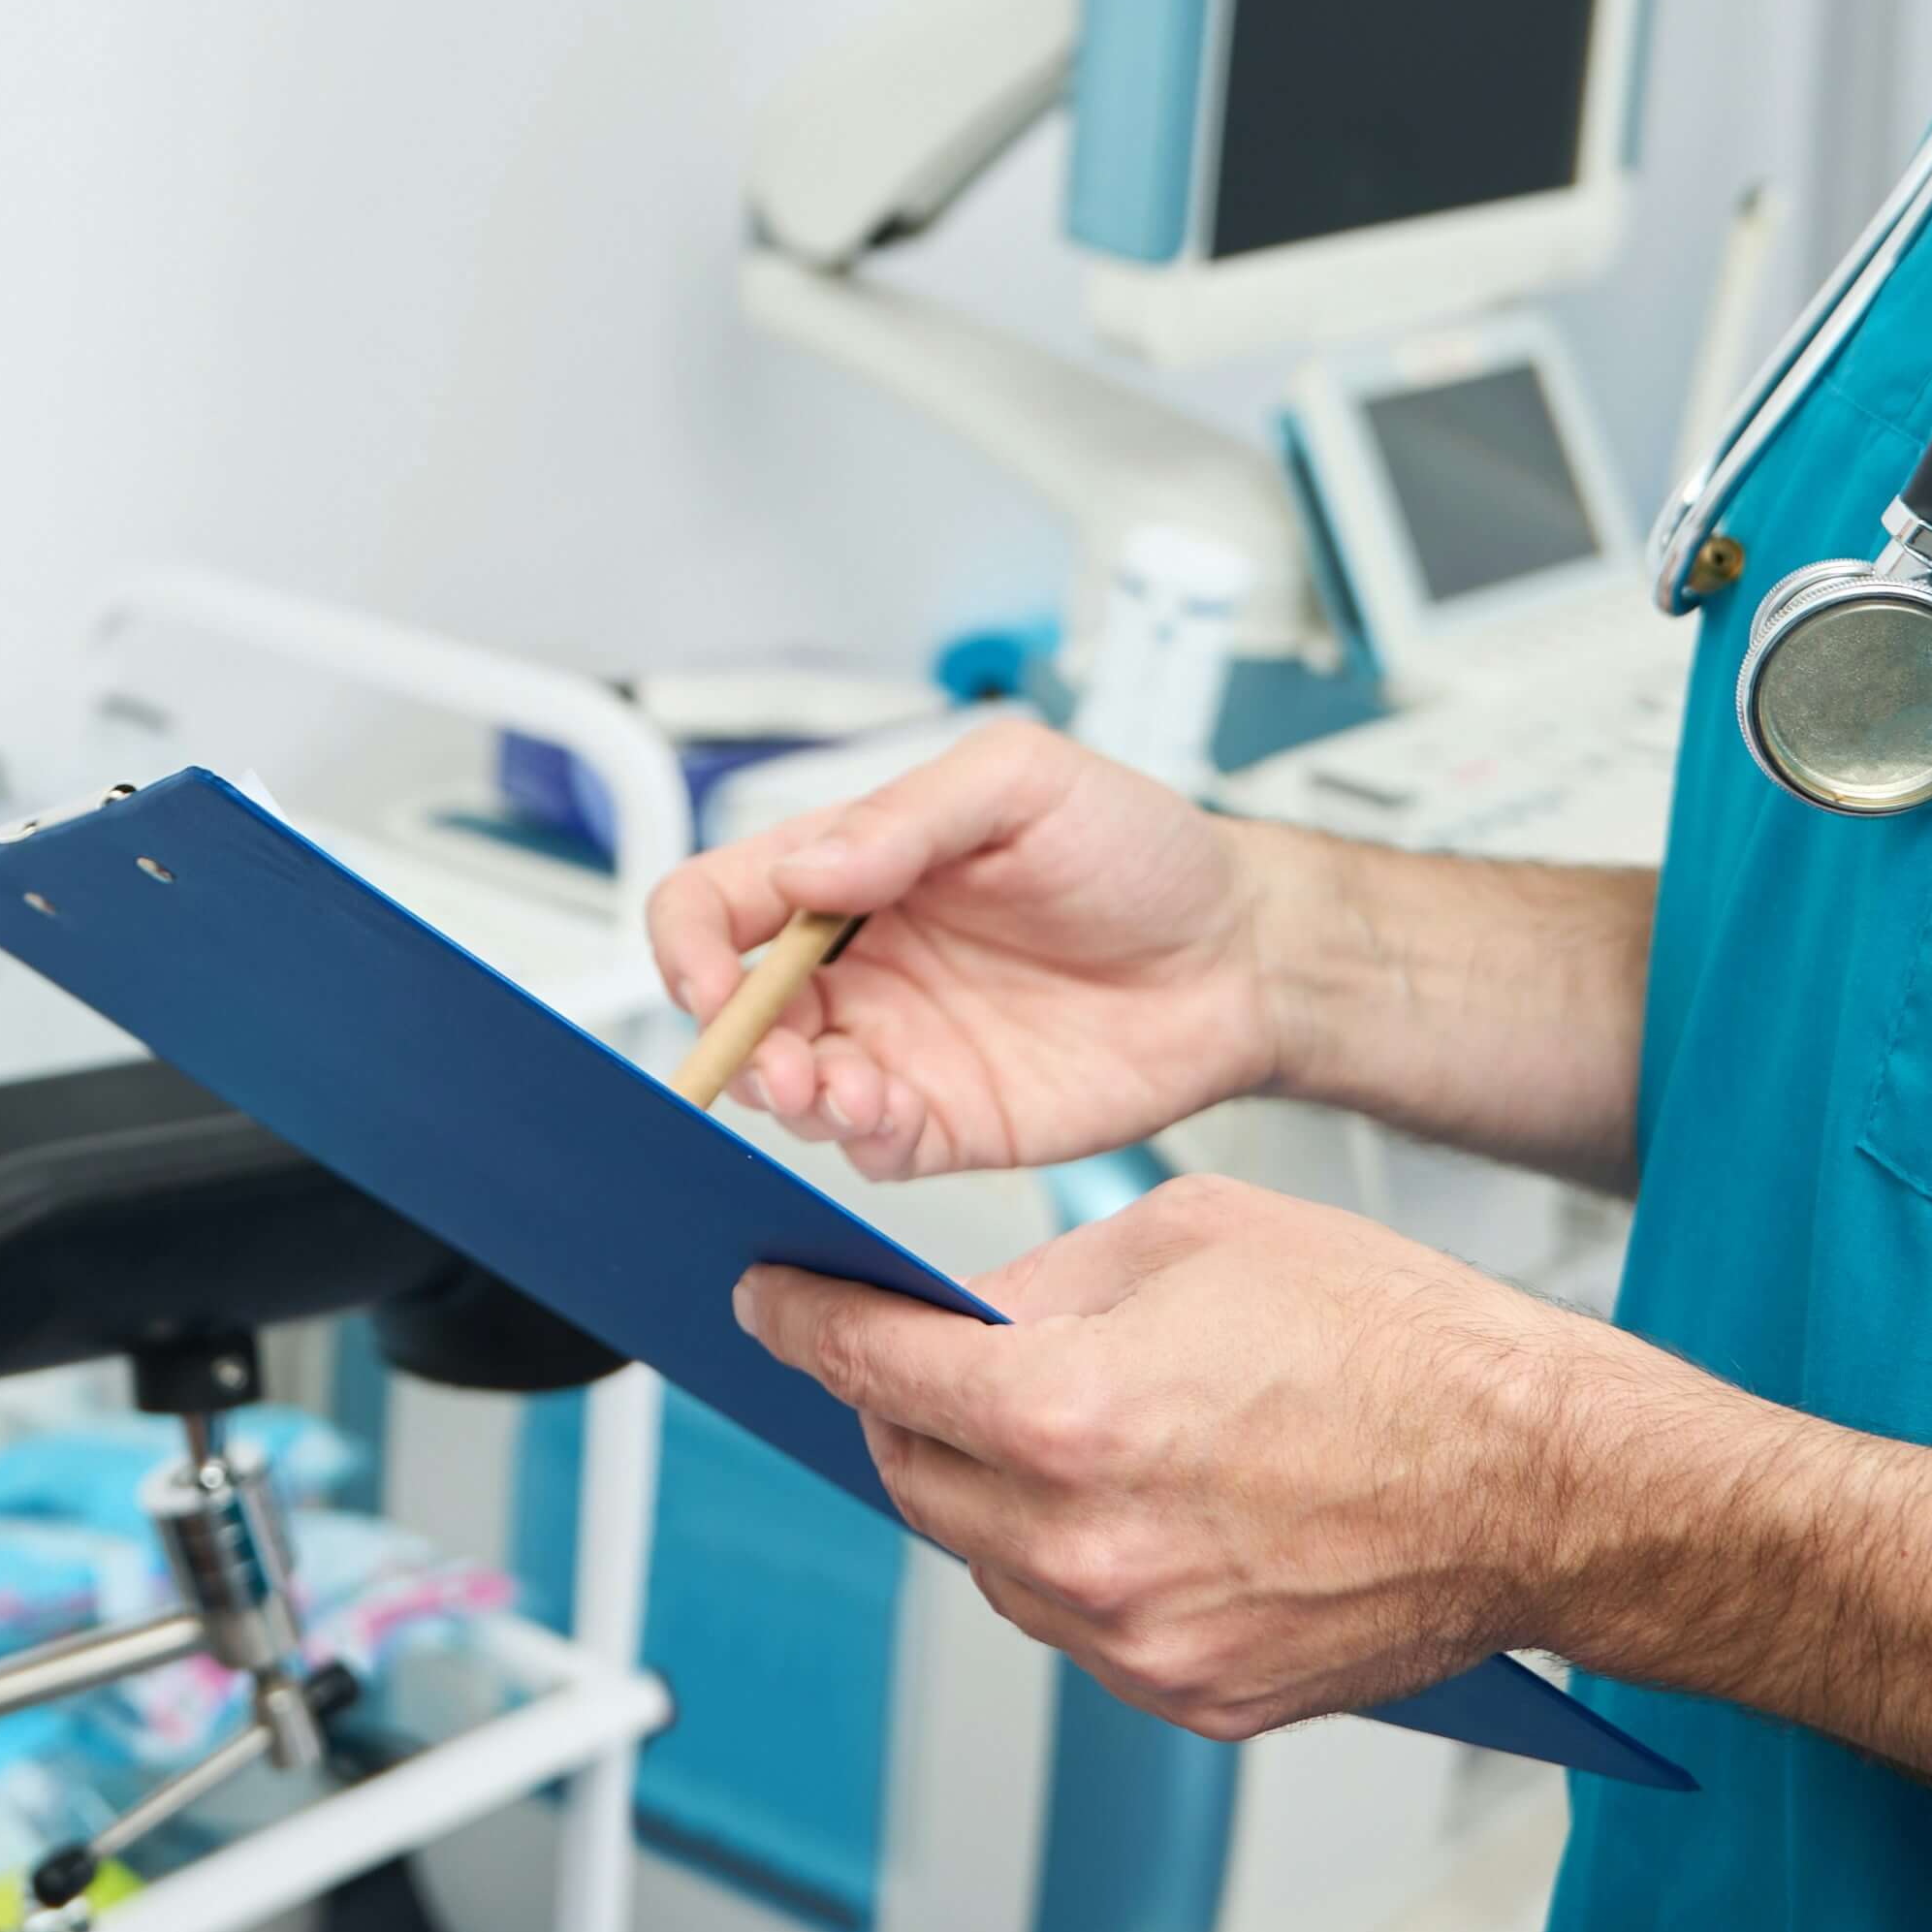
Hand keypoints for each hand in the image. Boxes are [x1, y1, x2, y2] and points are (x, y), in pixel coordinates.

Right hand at [645, 718, 1277, 1177]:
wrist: (1243, 954)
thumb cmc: (1142, 851)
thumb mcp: (1023, 783)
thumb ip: (908, 816)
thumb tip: (803, 872)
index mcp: (852, 870)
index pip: (718, 903)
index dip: (687, 942)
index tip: (706, 974)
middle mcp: (859, 964)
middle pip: (734, 1011)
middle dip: (731, 1041)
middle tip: (776, 1055)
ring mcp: (898, 1047)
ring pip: (788, 1090)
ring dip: (786, 1097)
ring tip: (830, 1089)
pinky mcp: (948, 1121)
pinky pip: (867, 1147)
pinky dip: (854, 1141)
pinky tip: (882, 1115)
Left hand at [733, 1167, 1668, 1736]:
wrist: (1548, 1482)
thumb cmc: (1408, 1345)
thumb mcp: (1200, 1235)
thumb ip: (1051, 1283)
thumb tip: (966, 1316)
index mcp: (1073, 1415)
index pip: (876, 1369)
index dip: (804, 1324)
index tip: (768, 1303)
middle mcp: (1087, 1547)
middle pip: (912, 1476)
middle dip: (897, 1410)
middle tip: (912, 1360)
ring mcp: (1137, 1641)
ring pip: (987, 1560)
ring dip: (987, 1493)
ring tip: (1053, 1431)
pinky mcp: (1192, 1698)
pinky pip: (1076, 1625)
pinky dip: (1071, 1563)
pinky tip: (1130, 1504)